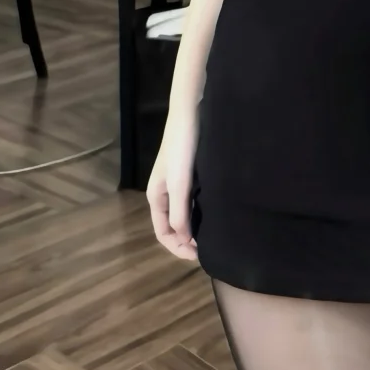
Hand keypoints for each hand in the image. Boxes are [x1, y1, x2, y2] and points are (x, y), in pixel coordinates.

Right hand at [148, 120, 200, 263]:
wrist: (190, 114)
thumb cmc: (182, 148)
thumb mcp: (180, 183)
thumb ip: (180, 212)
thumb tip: (184, 240)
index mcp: (156, 196)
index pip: (163, 233)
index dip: (178, 248)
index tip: (198, 255)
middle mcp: (164, 192)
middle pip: (172, 226)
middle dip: (186, 241)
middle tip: (207, 249)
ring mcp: (176, 183)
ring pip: (183, 213)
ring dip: (193, 227)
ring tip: (211, 236)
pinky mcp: (189, 173)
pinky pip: (192, 201)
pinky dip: (199, 212)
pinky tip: (213, 213)